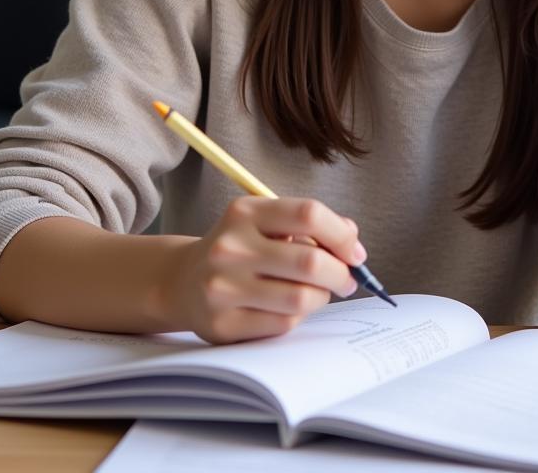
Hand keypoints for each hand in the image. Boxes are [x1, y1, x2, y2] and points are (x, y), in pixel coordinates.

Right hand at [163, 197, 365, 343]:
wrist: (183, 280)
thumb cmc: (242, 248)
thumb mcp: (269, 223)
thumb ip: (311, 225)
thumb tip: (352, 239)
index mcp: (246, 212)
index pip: (308, 214)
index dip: (341, 235)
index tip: (355, 253)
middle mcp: (231, 246)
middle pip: (310, 261)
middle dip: (340, 274)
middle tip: (347, 280)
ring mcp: (223, 287)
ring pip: (300, 299)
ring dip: (321, 298)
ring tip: (317, 293)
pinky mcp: (222, 324)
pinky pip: (282, 325)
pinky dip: (297, 318)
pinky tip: (288, 308)